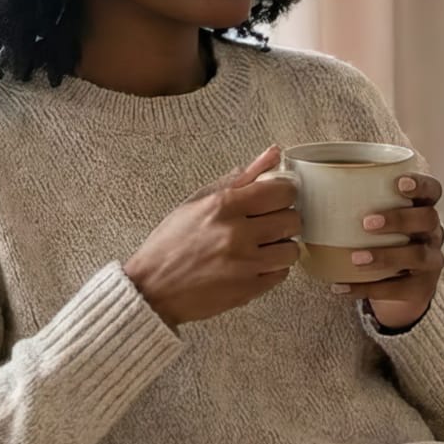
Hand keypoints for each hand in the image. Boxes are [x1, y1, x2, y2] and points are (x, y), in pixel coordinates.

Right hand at [124, 147, 300, 328]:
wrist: (152, 288)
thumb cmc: (171, 243)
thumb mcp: (198, 201)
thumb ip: (240, 177)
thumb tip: (273, 154)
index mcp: (223, 206)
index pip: (282, 191)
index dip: (284, 193)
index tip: (277, 197)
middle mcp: (237, 234)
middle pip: (292, 220)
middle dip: (284, 219)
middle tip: (268, 222)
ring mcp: (245, 264)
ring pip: (291, 249)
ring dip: (281, 246)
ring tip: (262, 245)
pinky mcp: (248, 289)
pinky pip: (281, 274)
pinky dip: (273, 268)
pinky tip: (254, 263)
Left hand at [332, 171, 443, 330]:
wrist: (400, 288)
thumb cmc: (380, 240)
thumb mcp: (376, 219)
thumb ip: (351, 200)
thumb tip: (299, 178)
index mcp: (421, 208)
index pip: (432, 190)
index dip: (420, 184)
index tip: (398, 183)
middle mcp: (432, 232)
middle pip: (427, 219)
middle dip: (399, 219)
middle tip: (366, 223)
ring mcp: (430, 261)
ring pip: (417, 256)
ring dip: (385, 255)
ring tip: (355, 259)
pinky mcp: (420, 288)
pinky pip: (398, 289)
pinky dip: (368, 288)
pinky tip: (340, 287)